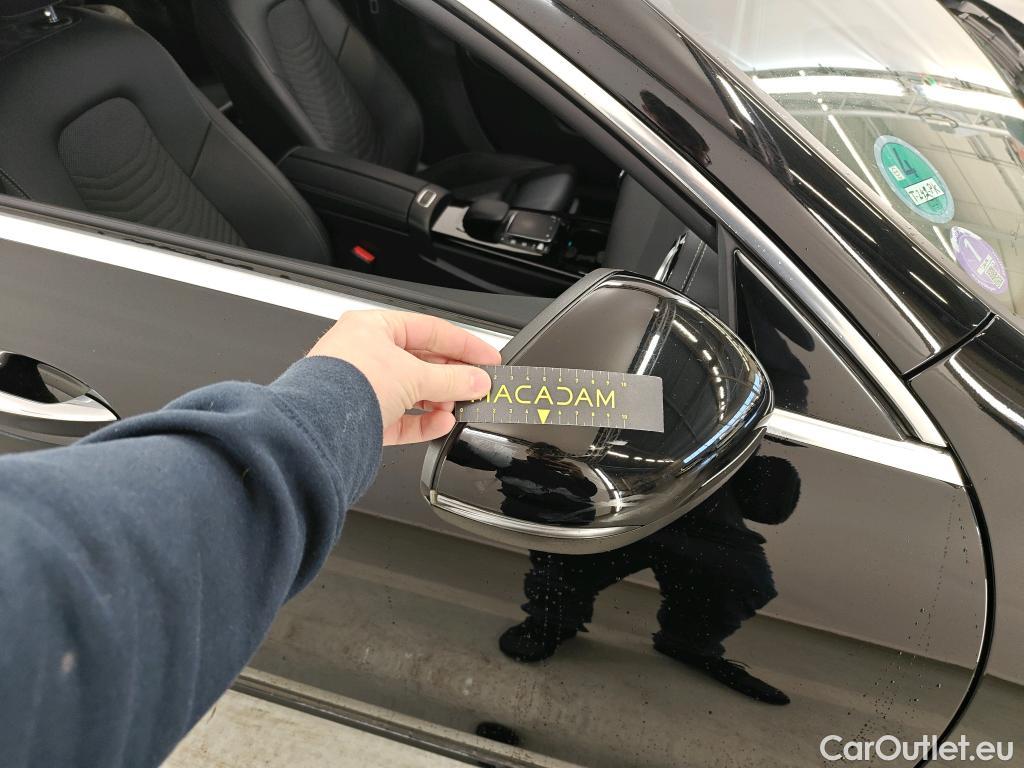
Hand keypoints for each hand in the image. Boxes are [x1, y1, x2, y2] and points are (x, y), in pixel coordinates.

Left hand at [308, 310, 499, 444]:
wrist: (319, 426)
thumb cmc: (349, 384)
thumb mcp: (414, 376)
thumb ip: (453, 379)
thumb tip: (477, 381)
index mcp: (372, 327)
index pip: (429, 330)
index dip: (463, 344)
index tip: (487, 358)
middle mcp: (364, 354)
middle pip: (421, 362)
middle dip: (451, 376)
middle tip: (477, 385)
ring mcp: (362, 387)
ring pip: (410, 391)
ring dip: (438, 400)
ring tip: (458, 406)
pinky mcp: (362, 418)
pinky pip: (399, 419)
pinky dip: (422, 422)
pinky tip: (441, 423)